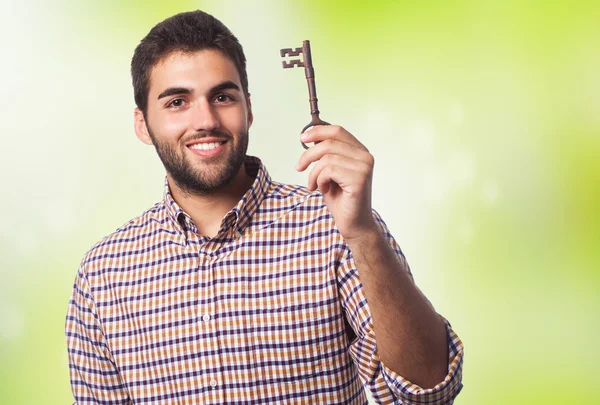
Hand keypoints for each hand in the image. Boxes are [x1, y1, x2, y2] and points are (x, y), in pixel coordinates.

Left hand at [295, 125, 377, 240]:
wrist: (354, 225)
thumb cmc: (341, 200)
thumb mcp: (330, 172)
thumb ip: (326, 154)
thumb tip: (311, 137)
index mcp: (360, 152)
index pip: (338, 131)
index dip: (318, 131)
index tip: (302, 138)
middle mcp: (365, 157)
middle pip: (329, 143)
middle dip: (308, 155)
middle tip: (299, 167)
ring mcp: (364, 167)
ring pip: (326, 158)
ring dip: (314, 173)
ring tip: (314, 186)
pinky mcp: (359, 179)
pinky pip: (328, 171)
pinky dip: (319, 181)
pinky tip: (324, 190)